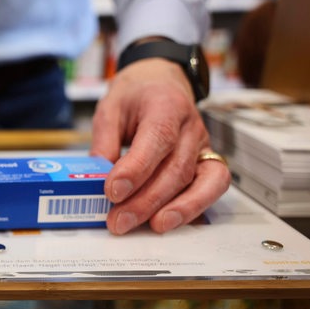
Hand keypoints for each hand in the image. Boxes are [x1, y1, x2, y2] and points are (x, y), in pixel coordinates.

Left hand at [89, 58, 230, 234]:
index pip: (157, 139)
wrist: (161, 81)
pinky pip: (212, 187)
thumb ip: (104, 142)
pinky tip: (173, 221)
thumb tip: (96, 179)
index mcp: (165, 106)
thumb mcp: (110, 108)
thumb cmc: (136, 95)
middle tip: (119, 221)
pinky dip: (196, 207)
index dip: (136, 169)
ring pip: (200, 182)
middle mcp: (190, 127)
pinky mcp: (207, 161)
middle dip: (146, 201)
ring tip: (151, 227)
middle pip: (176, 169)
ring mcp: (202, 146)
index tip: (112, 191)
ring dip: (176, 210)